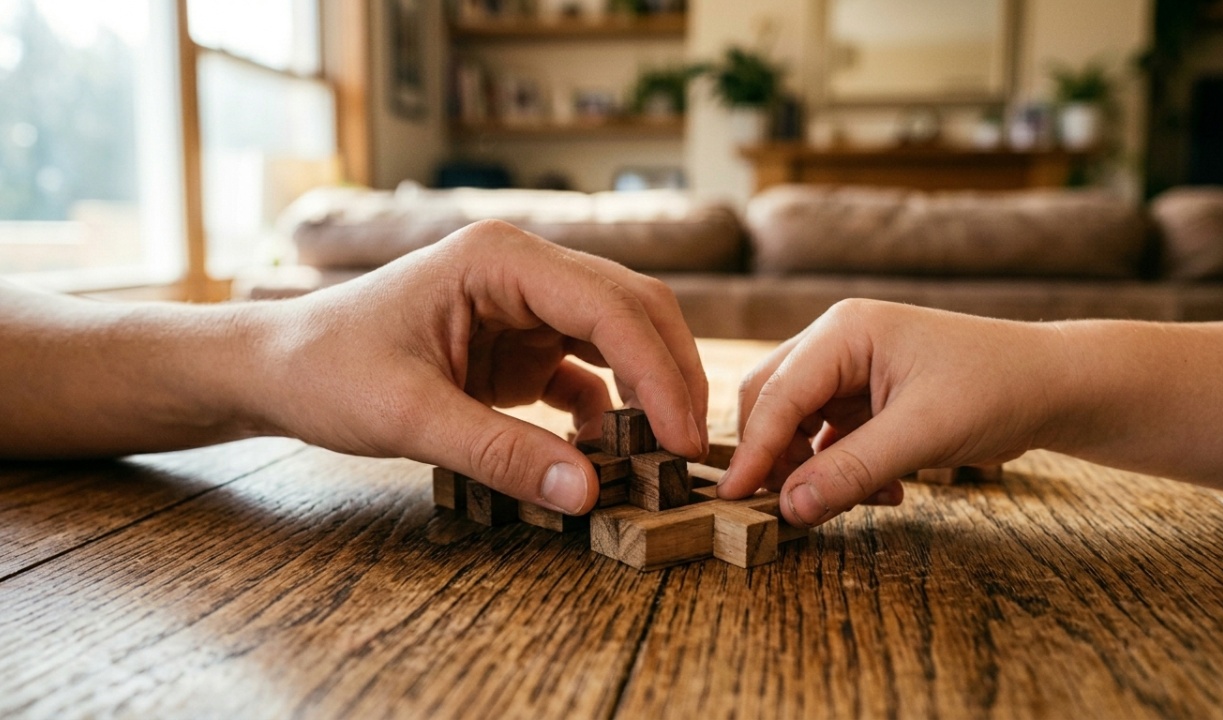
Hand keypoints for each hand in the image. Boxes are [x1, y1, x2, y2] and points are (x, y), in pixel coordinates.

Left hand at [244, 220, 707, 514]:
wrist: (276, 370)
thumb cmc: (327, 371)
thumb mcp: (409, 417)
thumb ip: (500, 454)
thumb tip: (588, 494)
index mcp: (500, 259)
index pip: (609, 305)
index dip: (657, 371)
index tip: (680, 439)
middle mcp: (523, 270)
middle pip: (631, 309)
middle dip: (668, 375)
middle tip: (688, 450)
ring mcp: (524, 306)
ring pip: (619, 338)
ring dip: (647, 391)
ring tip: (663, 454)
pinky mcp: (520, 345)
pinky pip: (587, 374)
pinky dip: (608, 411)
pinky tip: (607, 453)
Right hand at [718, 300, 1067, 527]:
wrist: (1052, 386)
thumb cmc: (995, 389)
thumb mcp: (922, 433)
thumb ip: (851, 470)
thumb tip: (789, 509)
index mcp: (843, 331)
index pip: (776, 394)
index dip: (753, 449)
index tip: (734, 498)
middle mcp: (836, 343)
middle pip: (772, 404)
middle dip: (779, 459)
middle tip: (790, 510)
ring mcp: (849, 371)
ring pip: (796, 426)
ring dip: (816, 470)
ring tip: (866, 498)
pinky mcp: (864, 398)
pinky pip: (827, 440)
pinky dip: (841, 471)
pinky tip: (884, 491)